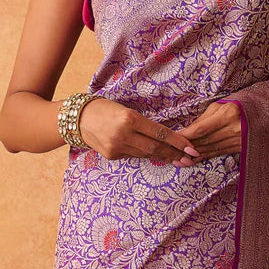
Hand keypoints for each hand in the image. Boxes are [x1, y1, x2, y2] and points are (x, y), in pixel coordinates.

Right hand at [75, 97, 202, 164]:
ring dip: (163, 157)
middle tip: (190, 159)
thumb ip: (142, 123)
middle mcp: (123, 134)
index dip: (177, 141)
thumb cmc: (104, 108)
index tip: (190, 147)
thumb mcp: (125, 109)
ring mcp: (117, 147)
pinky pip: (133, 156)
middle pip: (155, 148)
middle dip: (174, 154)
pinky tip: (155, 156)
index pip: (159, 133)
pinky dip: (144, 155)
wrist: (77, 119)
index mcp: (129, 119)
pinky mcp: (112, 156)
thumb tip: (163, 136)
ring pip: (145, 154)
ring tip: (178, 160)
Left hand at [173, 100, 241, 157]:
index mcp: (229, 114)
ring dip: (194, 155)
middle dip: (187, 147)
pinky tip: (194, 160)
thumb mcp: (221, 105)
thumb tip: (187, 131)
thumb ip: (204, 118)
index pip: (202, 128)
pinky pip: (219, 153)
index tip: (175, 138)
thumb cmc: (239, 105)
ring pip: (211, 149)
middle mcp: (234, 128)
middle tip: (173, 151)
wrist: (264, 113)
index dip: (187, 135)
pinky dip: (205, 156)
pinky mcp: (240, 148)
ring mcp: (238, 140)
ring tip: (180, 158)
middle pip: (205, 140)